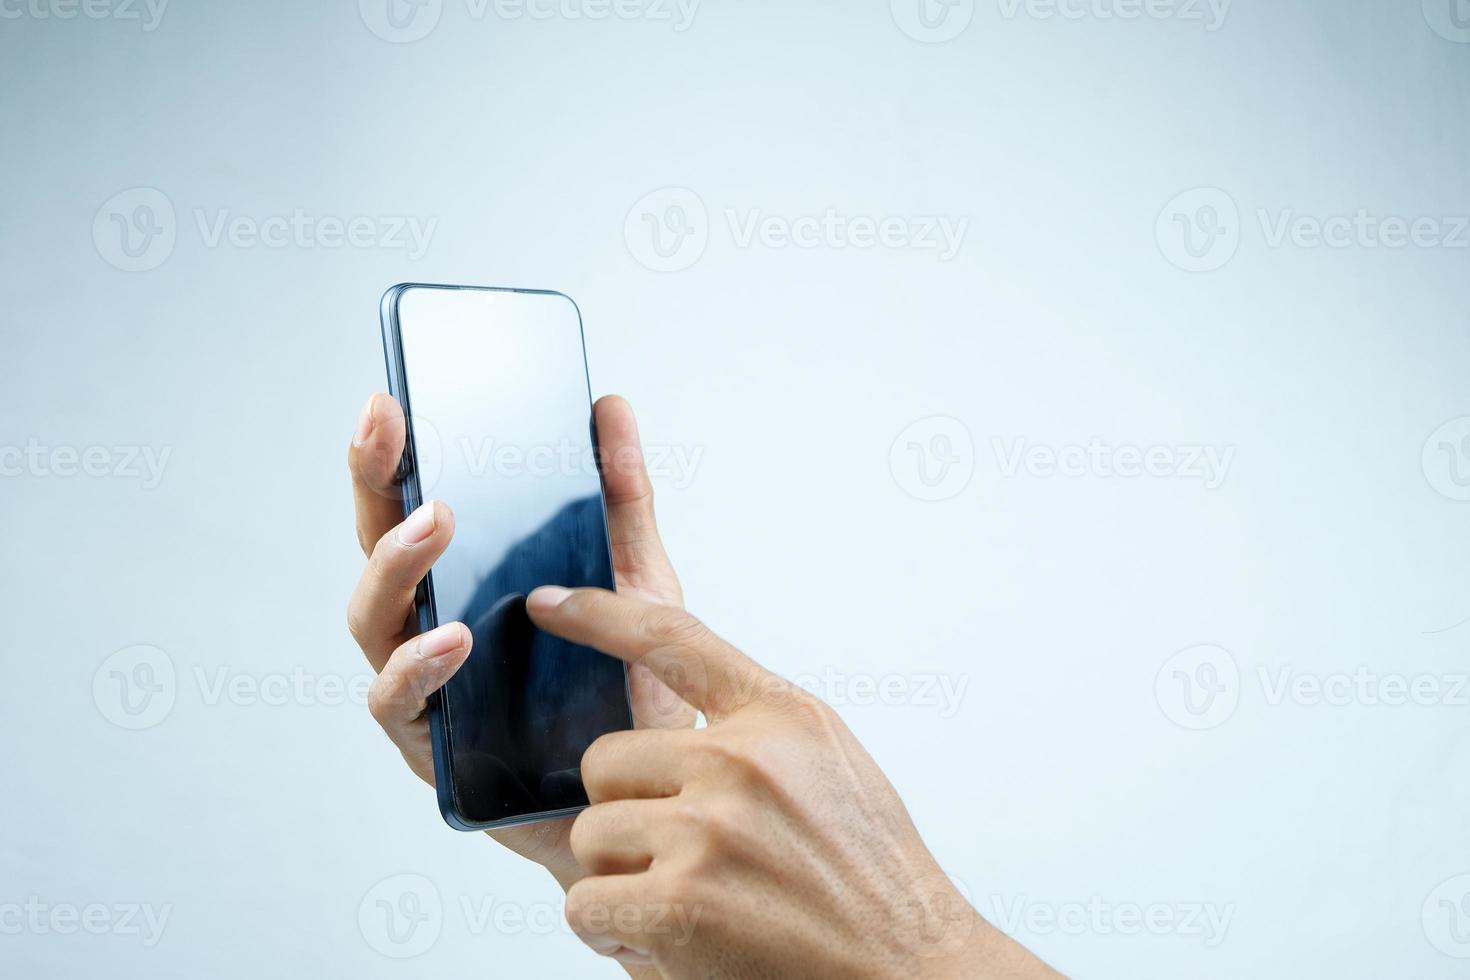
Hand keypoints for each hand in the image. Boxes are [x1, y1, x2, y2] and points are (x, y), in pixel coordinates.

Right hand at [345, 392, 693, 888]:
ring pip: (373, 620)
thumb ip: (620, 501)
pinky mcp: (431, 750)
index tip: (390, 400)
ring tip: (434, 525)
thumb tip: (609, 407)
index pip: (414, 507)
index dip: (391, 455)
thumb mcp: (640, 585)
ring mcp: (425, 688)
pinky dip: (419, 667)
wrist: (655, 802)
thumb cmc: (632, 694)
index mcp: (471, 583)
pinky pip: (399, 705)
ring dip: (395, 567)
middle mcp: (431, 627)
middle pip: (377, 549)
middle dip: (374, 485)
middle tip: (389, 433)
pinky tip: (453, 638)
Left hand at [525, 587, 1061, 979]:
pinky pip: (586, 905)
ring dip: (620, 879)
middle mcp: (743, 760)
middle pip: (603, 761)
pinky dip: (613, 931)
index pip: (672, 639)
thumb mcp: (829, 763)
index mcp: (782, 716)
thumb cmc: (871, 876)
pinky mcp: (681, 902)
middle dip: (623, 813)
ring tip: (689, 905)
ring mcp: (709, 829)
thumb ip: (756, 729)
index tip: (545, 602)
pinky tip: (672, 943)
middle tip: (678, 857)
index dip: (598, 614)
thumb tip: (674, 723)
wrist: (909, 970)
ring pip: (589, 835)